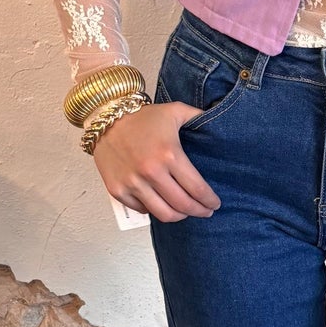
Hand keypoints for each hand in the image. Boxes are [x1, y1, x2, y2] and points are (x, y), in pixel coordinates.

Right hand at [91, 102, 220, 222]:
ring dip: (179, 216)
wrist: (106, 118)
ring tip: (185, 211)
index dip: (209, 201)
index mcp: (169, 154)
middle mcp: (151, 172)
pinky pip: (142, 210)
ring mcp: (133, 183)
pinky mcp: (117, 190)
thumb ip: (199, 117)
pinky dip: (154, 210)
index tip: (215, 204)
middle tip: (205, 211)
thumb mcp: (175, 110)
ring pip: (163, 214)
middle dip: (198, 211)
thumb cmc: (142, 116)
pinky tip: (162, 203)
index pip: (197, 188)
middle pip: (182, 205)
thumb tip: (219, 123)